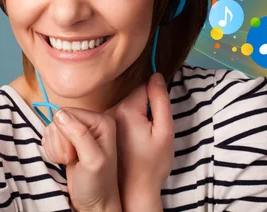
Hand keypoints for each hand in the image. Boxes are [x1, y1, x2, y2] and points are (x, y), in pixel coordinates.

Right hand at [42, 107, 121, 211]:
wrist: (93, 202)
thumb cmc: (97, 184)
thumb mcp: (92, 160)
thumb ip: (78, 135)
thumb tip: (60, 114)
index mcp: (101, 121)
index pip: (68, 112)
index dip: (65, 134)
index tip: (75, 153)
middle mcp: (91, 123)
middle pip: (58, 120)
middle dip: (60, 143)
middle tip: (72, 159)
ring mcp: (78, 131)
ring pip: (52, 129)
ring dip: (55, 148)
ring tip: (69, 161)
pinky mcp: (68, 140)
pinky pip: (49, 137)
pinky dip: (52, 151)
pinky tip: (64, 160)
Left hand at [105, 72, 173, 196]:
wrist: (133, 191)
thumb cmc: (152, 165)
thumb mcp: (164, 131)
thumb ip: (160, 100)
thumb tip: (156, 76)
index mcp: (126, 110)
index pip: (144, 88)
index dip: (155, 100)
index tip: (156, 118)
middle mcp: (111, 112)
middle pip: (134, 97)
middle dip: (144, 108)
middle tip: (150, 132)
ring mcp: (104, 122)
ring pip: (126, 108)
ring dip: (135, 117)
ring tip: (141, 140)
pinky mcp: (102, 131)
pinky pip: (118, 118)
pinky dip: (126, 125)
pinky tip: (131, 144)